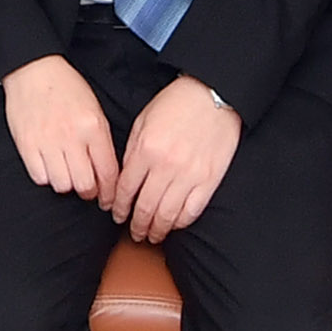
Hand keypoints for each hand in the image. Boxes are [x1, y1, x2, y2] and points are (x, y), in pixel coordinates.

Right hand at [0, 55, 116, 202]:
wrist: (34, 70)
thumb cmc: (66, 88)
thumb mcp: (95, 110)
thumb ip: (101, 142)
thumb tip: (107, 174)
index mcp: (93, 127)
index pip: (108, 172)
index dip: (110, 193)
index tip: (108, 199)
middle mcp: (71, 137)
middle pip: (85, 185)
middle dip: (89, 192)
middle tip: (87, 188)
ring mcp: (47, 142)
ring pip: (62, 185)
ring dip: (67, 184)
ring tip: (66, 173)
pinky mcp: (26, 145)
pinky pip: (40, 177)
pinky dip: (46, 177)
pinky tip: (49, 166)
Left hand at [111, 77, 241, 242]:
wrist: (213, 94)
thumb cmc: (176, 104)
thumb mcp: (143, 121)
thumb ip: (132, 151)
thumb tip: (124, 181)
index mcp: (145, 150)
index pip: (126, 190)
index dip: (120, 208)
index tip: (118, 216)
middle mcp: (166, 166)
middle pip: (145, 207)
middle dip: (137, 225)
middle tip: (135, 233)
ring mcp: (190, 175)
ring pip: (168, 215)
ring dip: (157, 230)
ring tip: (152, 236)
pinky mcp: (209, 180)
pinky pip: (192, 210)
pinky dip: (181, 223)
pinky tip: (174, 225)